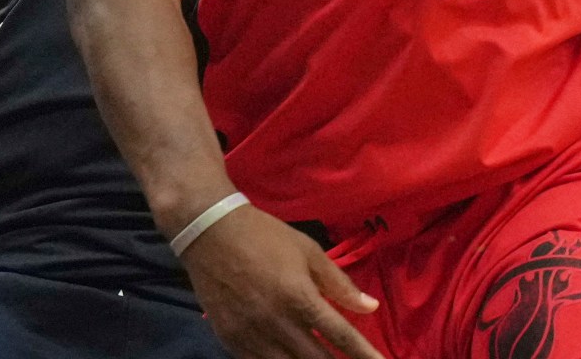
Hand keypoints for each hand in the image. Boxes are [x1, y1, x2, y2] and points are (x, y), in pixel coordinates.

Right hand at [178, 203, 383, 358]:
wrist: (209, 233)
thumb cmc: (265, 237)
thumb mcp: (308, 251)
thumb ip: (339, 283)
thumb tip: (371, 307)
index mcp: (300, 297)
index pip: (341, 337)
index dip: (365, 355)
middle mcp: (277, 323)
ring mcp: (252, 336)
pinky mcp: (232, 342)